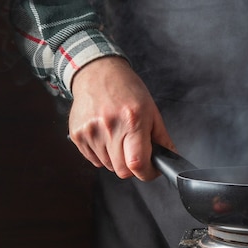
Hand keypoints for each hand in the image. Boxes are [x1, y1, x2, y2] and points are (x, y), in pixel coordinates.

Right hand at [68, 56, 174, 180]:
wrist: (98, 73)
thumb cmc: (127, 90)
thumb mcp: (152, 110)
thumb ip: (162, 138)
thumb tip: (170, 158)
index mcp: (132, 121)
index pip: (137, 163)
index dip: (147, 173)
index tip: (151, 170)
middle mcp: (110, 127)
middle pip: (122, 170)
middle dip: (133, 167)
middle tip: (137, 153)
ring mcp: (90, 132)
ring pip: (108, 166)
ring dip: (117, 159)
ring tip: (120, 137)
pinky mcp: (77, 135)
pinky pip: (94, 160)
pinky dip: (103, 155)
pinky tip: (107, 136)